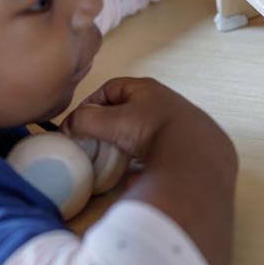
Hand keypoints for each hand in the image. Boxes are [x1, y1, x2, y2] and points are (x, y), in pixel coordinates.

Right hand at [64, 77, 237, 264]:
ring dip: (128, 144)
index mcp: (147, 89)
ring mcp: (179, 125)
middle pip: (129, 110)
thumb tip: (66, 127)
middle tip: (96, 141)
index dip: (91, 103)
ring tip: (114, 159)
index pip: (111, 88)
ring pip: (145, 133)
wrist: (197, 157)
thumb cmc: (152, 130)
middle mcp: (165, 102)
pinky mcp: (187, 148)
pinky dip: (145, 164)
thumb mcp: (112, 122)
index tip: (78, 123)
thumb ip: (85, 121)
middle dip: (110, 125)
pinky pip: (159, 155)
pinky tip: (135, 176)